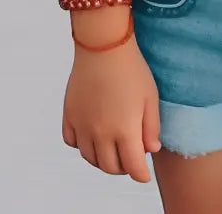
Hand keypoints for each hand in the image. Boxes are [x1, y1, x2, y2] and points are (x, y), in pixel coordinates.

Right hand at [62, 17, 161, 181]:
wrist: (103, 46)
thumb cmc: (131, 69)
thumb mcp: (151, 98)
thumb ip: (151, 127)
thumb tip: (150, 149)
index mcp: (124, 130)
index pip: (132, 167)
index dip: (140, 174)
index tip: (143, 174)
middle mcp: (100, 132)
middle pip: (109, 166)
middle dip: (122, 168)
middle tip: (130, 159)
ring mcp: (82, 125)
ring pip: (89, 158)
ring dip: (102, 160)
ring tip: (113, 150)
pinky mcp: (69, 114)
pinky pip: (71, 142)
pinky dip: (82, 145)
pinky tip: (92, 136)